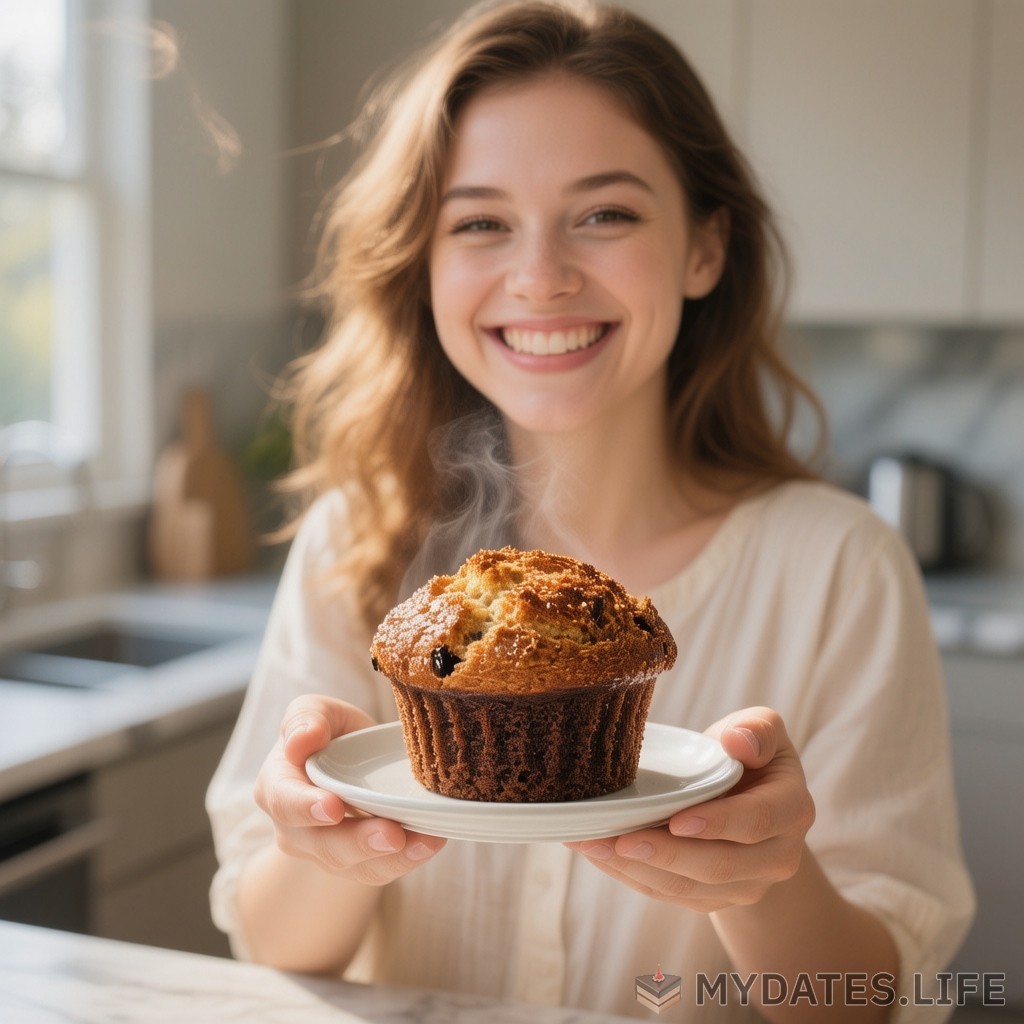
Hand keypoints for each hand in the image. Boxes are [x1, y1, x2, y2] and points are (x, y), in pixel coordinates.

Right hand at [254, 695, 445, 885]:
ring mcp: (324, 850)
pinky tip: (431, 841)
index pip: (284, 801)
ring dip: (392, 858)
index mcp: (277, 784)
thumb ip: (306, 718)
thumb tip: (303, 740)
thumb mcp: (317, 711)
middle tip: (392, 835)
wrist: (348, 760)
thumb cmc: (328, 733)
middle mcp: (294, 827)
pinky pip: (378, 869)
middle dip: (359, 842)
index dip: (306, 808)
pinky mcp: (356, 863)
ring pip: (355, 866)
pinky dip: (407, 859)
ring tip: (424, 841)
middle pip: (323, 844)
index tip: (334, 808)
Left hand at [566, 707, 814, 911]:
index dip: (717, 823)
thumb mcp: (761, 729)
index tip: (676, 820)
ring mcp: (746, 884)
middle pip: (719, 866)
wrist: (752, 799)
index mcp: (792, 810)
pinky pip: (671, 895)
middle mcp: (777, 857)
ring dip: (637, 869)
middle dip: (665, 854)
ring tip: (592, 844)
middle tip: (617, 838)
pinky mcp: (715, 899)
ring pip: (690, 888)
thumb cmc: (748, 754)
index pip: (756, 822)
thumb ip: (756, 729)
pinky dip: (632, 877)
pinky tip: (600, 854)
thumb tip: (737, 741)